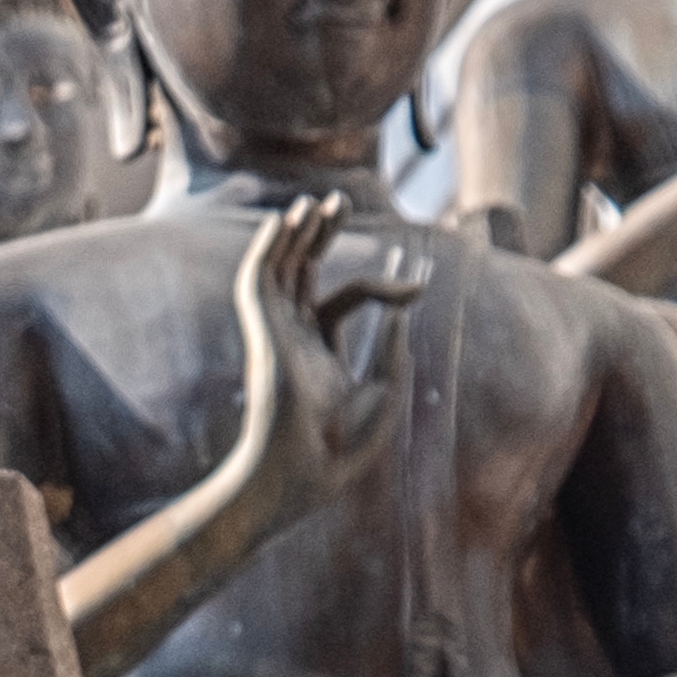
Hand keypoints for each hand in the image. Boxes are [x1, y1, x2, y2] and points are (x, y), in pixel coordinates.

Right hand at [212, 191, 407, 521]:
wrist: (304, 474)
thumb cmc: (339, 452)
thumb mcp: (385, 395)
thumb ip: (396, 350)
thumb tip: (408, 310)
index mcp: (320, 350)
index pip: (347, 297)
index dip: (384, 284)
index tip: (418, 285)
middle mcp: (293, 336)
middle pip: (304, 270)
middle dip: (322, 235)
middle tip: (341, 202)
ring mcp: (275, 334)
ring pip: (281, 269)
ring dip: (297, 233)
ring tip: (319, 202)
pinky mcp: (263, 334)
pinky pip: (258, 282)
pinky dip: (268, 250)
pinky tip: (285, 222)